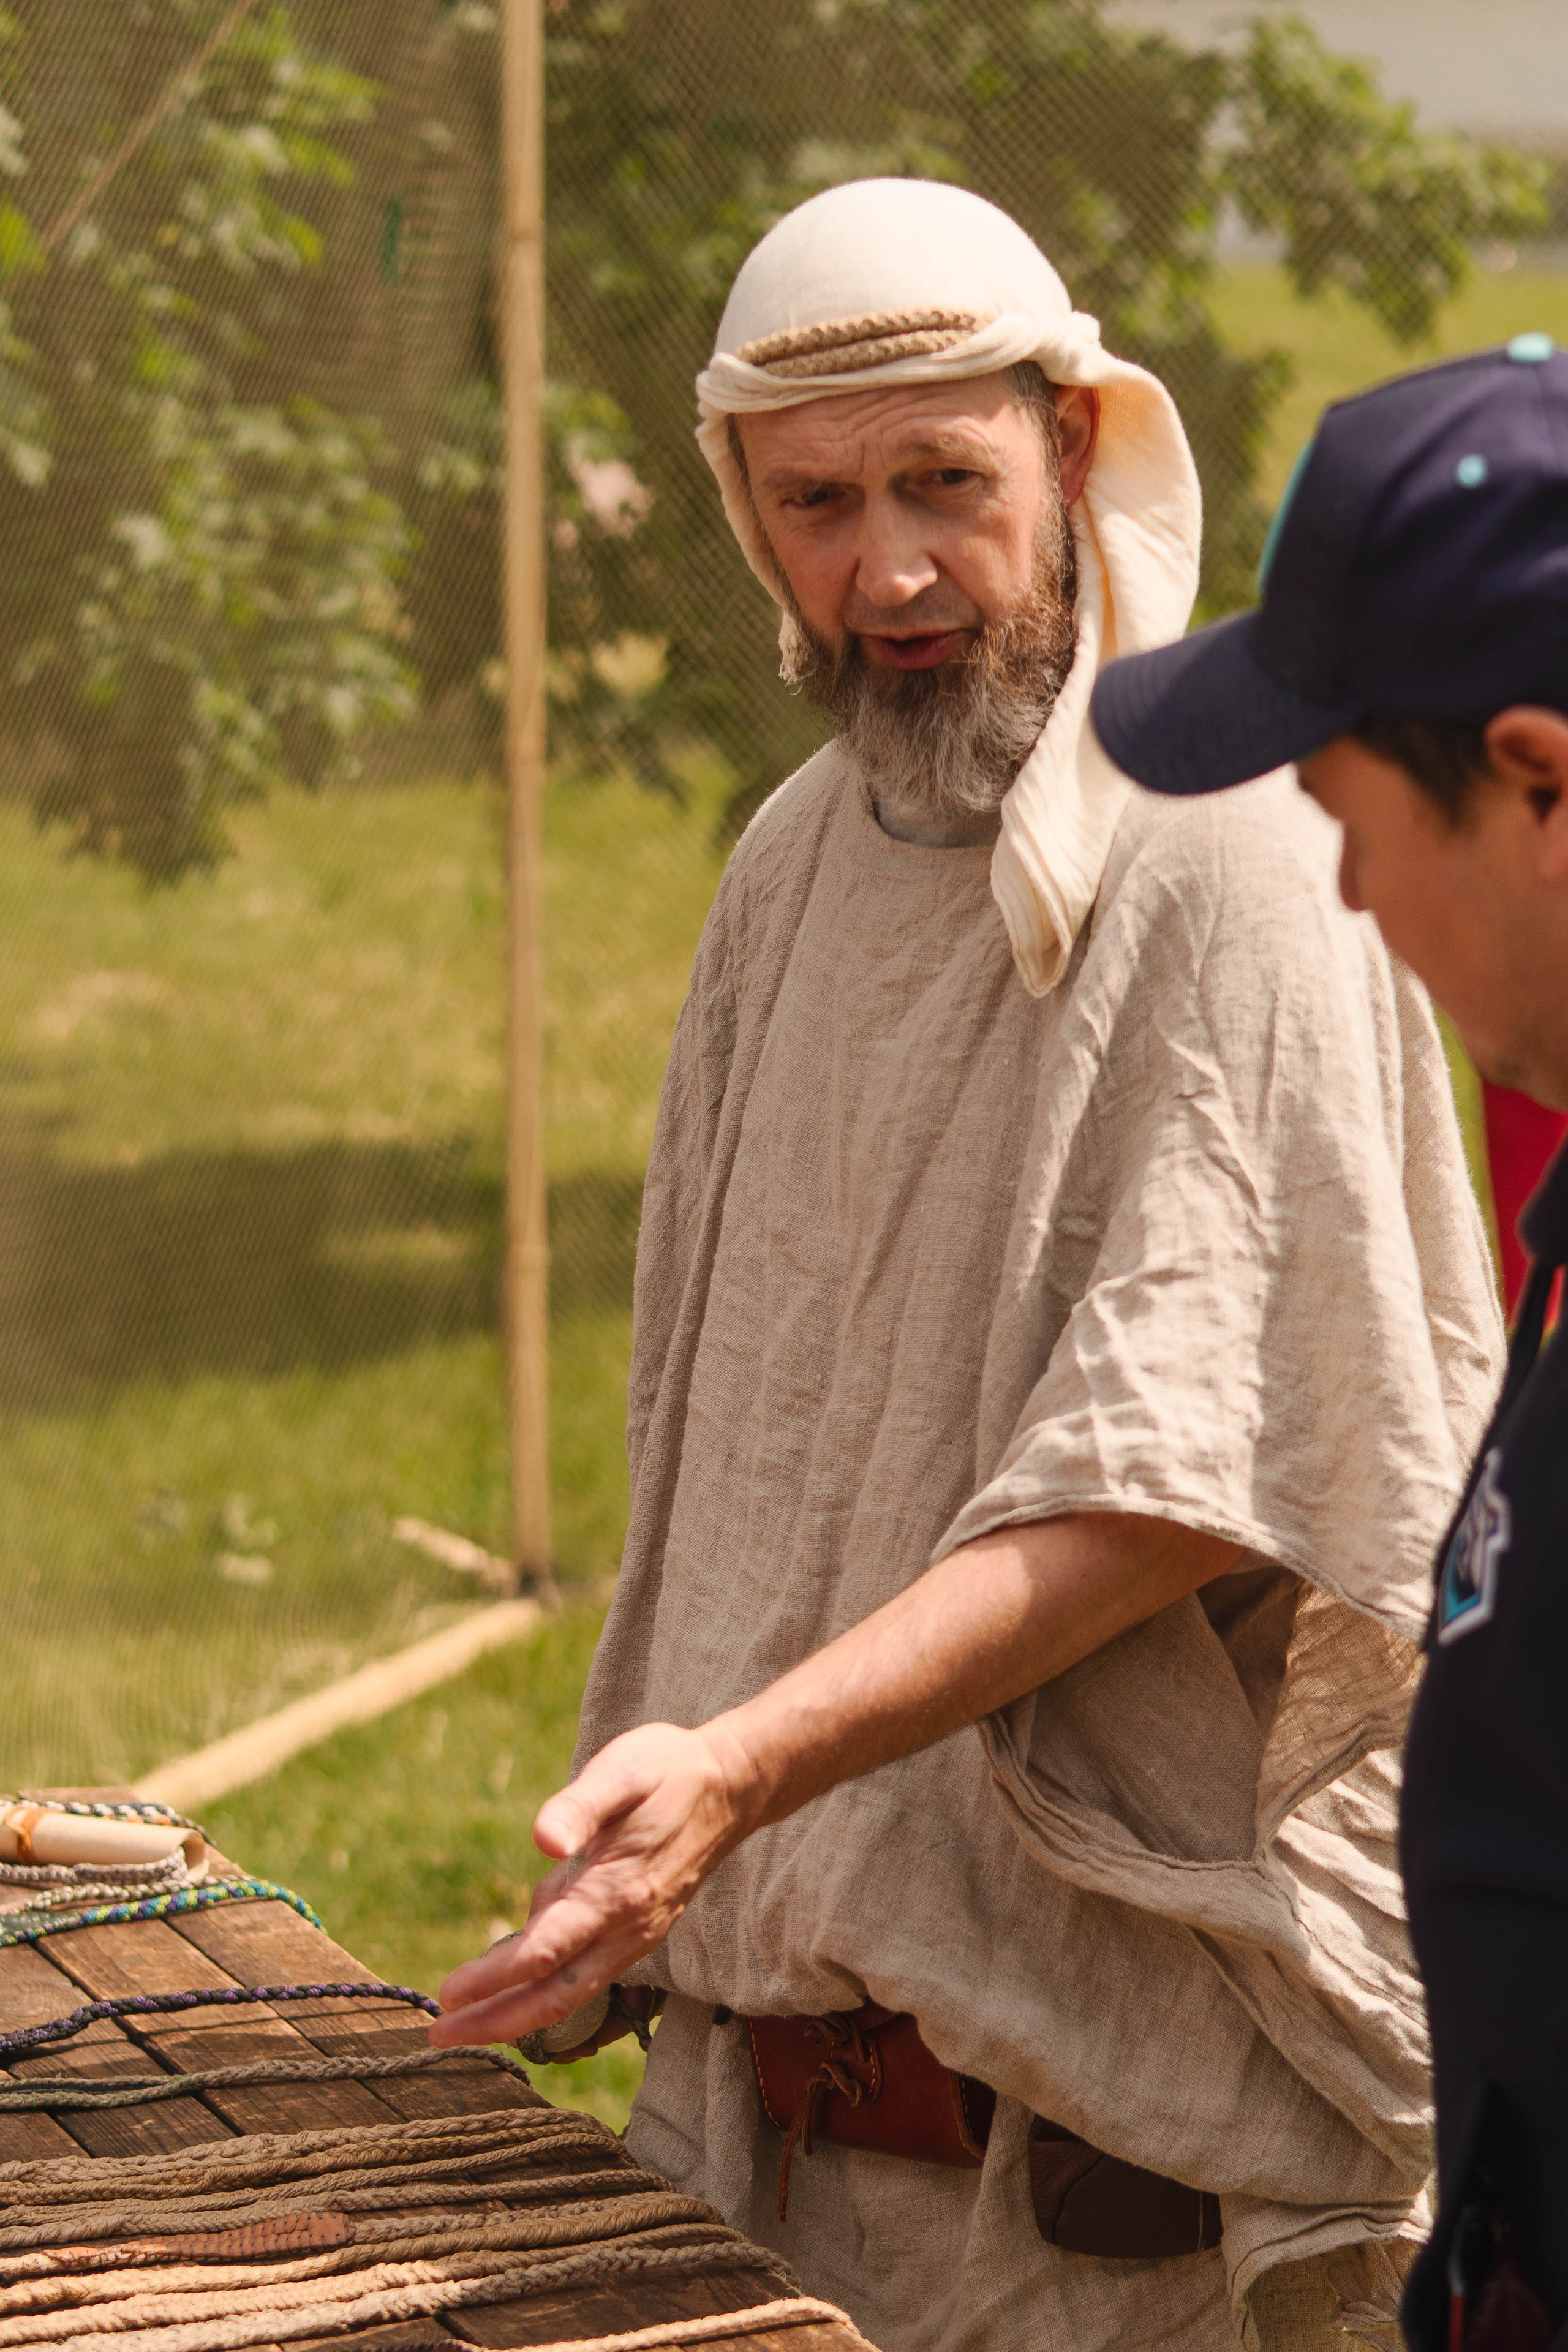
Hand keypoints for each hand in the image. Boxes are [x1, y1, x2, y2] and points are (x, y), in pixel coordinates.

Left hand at [430, 1718, 761, 2048]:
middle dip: (496, 2020)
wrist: (732, 1787)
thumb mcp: (622, 1769)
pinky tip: (514, 1989)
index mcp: (617, 1890)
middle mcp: (629, 1926)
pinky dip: (548, 1994)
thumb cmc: (669, 1770)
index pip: (545, 1950)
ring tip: (464, 2025)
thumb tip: (542, 1840)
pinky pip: (588, 1976)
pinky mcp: (640, 1932)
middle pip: (555, 1993)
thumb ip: (580, 1805)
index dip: (493, 1978)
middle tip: (439, 2034)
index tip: (447, 1994)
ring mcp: (638, 1935)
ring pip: (572, 1993)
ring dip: (517, 2015)